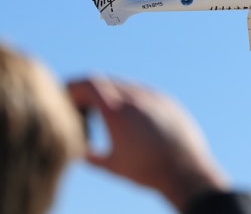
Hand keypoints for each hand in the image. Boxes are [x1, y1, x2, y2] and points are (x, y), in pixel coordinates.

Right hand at [67, 77, 227, 209]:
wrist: (187, 171)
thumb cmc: (148, 171)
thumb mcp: (113, 166)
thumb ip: (91, 156)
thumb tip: (79, 153)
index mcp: (117, 111)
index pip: (89, 83)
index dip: (73, 86)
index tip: (63, 95)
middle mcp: (135, 97)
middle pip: (105, 81)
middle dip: (88, 90)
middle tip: (78, 104)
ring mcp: (154, 96)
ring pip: (125, 84)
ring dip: (110, 92)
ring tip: (101, 110)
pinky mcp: (167, 101)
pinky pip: (142, 91)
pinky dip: (128, 97)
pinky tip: (127, 115)